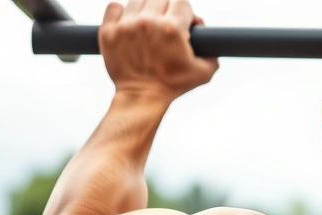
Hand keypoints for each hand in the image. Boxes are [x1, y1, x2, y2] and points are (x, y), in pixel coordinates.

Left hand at [100, 0, 219, 100]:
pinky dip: (121, 13)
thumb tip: (208, 37)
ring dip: (145, 10)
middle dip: (166, 11)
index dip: (185, 13)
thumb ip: (213, 53)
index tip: (182, 25)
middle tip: (165, 28)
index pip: (182, 2)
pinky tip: (129, 24)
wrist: (142, 97)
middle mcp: (148, 23)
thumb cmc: (172, 85)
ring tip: (147, 27)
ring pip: (138, 1)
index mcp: (172, 30)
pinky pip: (114, 7)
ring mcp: (126, 26)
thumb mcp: (203, 72)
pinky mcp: (109, 32)